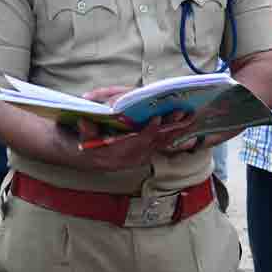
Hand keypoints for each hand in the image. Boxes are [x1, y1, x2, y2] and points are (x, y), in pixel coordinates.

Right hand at [74, 112, 195, 170]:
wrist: (86, 157)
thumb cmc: (86, 141)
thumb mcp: (82, 135)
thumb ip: (85, 130)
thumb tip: (84, 122)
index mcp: (117, 152)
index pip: (137, 142)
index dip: (148, 131)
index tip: (156, 119)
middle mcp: (132, 157)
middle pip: (155, 142)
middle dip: (170, 128)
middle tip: (183, 115)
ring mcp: (140, 157)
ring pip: (162, 144)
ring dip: (176, 131)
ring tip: (189, 118)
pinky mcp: (145, 154)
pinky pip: (163, 146)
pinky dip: (175, 137)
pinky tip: (186, 129)